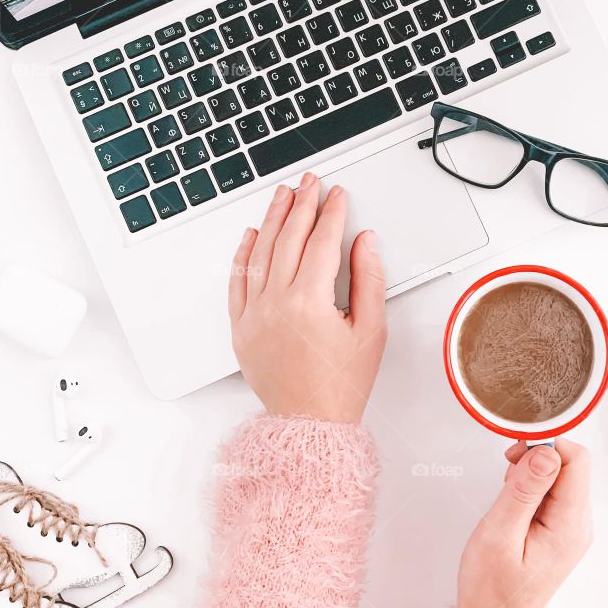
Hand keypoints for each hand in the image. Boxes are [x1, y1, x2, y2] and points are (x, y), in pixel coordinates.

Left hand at [228, 173, 386, 423]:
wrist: (310, 424)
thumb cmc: (341, 384)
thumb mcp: (370, 331)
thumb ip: (368, 279)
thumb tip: (365, 242)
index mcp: (309, 303)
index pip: (321, 242)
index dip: (331, 213)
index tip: (338, 195)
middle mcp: (276, 304)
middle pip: (288, 238)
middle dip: (302, 204)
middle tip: (311, 183)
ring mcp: (254, 315)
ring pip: (260, 252)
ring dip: (272, 219)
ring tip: (283, 195)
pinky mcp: (241, 327)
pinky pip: (237, 281)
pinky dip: (243, 254)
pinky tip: (251, 234)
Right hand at [457, 440, 591, 607]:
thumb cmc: (492, 587)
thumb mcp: (500, 534)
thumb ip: (524, 490)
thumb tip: (545, 452)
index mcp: (570, 525)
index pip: (576, 460)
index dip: (546, 446)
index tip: (516, 455)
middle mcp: (578, 524)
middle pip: (570, 464)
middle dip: (536, 458)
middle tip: (507, 476)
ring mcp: (570, 527)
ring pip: (559, 475)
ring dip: (531, 474)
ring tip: (507, 498)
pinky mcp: (558, 529)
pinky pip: (551, 492)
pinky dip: (530, 488)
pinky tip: (512, 506)